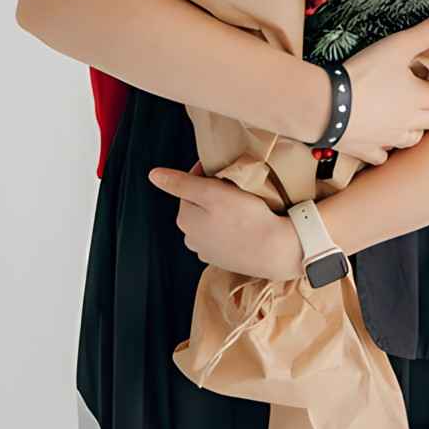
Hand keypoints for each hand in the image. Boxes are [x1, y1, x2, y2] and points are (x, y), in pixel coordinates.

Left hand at [147, 161, 303, 280]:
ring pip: (211, 221)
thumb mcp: (211, 193)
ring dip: (221, 211)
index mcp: (184, 219)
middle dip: (214, 193)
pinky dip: (230, 228)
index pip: (190, 185)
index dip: (207, 173)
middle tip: (236, 186)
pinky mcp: (225, 260)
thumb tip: (152, 175)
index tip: (224, 168)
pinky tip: (245, 224)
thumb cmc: (246, 218)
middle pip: (199, 204)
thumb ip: (180, 183)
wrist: (275, 250)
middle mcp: (190, 238)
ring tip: (242, 205)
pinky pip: (223, 236)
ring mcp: (208, 251)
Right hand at [331, 5, 428, 164]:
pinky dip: (385, 149)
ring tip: (414, 119)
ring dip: (417, 130)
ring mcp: (386, 139)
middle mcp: (407, 122)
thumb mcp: (399, 45)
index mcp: (418, 98)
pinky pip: (381, 154)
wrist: (326, 107)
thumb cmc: (364, 74)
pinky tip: (382, 144)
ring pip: (412, 139)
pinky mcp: (364, 148)